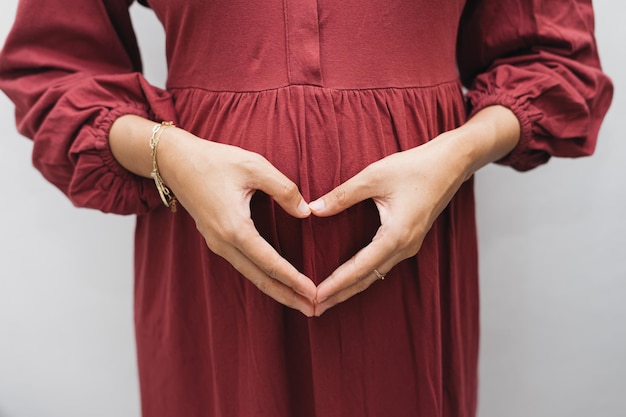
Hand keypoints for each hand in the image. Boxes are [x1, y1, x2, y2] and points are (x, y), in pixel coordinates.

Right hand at [157, 128, 317, 315]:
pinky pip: (243, 265)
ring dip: (277, 290)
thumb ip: (284, 189)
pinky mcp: (215, 240)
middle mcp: (223, 243)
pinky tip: (277, 281)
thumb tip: (306, 212)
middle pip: (260, 279)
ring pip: (251, 275)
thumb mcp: (254, 166)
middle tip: (314, 310)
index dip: (294, 280)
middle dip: (288, 296)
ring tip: (300, 301)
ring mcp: (216, 244)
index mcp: (234, 228)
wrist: (175, 161)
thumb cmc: (215, 160)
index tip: (314, 293)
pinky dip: (263, 277)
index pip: (270, 263)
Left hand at [309, 132, 469, 315]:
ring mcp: (410, 245)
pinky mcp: (410, 239)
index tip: (315, 297)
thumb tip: (312, 210)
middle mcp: (405, 247)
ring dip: (351, 287)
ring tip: (327, 298)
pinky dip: (363, 274)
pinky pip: (383, 264)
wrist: (451, 163)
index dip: (336, 284)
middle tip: (314, 309)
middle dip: (340, 294)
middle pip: (367, 279)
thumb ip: (342, 195)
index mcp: (396, 235)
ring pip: (375, 274)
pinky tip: (350, 277)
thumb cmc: (415, 166)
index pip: (359, 268)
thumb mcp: (373, 176)